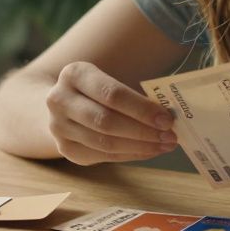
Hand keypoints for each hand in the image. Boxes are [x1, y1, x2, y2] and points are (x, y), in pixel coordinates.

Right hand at [45, 61, 176, 165]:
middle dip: (143, 131)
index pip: (111, 94)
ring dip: (140, 146)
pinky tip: (148, 150)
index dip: (141, 109)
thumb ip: (133, 94)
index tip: (167, 119)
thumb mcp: (107, 79)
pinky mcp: (66, 149)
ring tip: (164, 145)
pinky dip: (130, 154)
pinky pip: (103, 156)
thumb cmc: (96, 90)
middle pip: (106, 121)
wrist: (62, 103)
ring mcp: (59, 127)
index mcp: (74, 74)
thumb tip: (167, 116)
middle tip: (170, 136)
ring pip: (105, 143)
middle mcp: (60, 100)